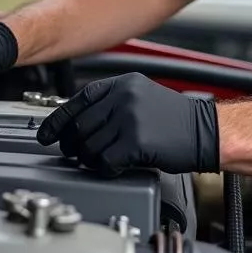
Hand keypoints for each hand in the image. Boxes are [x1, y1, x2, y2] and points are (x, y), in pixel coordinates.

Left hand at [36, 73, 219, 176]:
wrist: (206, 132)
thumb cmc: (176, 120)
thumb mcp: (142, 96)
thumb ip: (112, 102)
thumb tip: (78, 122)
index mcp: (123, 84)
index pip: (78, 101)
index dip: (57, 121)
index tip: (46, 136)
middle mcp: (123, 97)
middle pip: (79, 127)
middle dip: (74, 145)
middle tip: (77, 154)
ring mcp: (129, 118)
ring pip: (89, 146)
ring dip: (91, 159)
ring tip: (102, 160)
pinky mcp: (135, 141)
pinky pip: (104, 161)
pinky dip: (105, 168)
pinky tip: (115, 167)